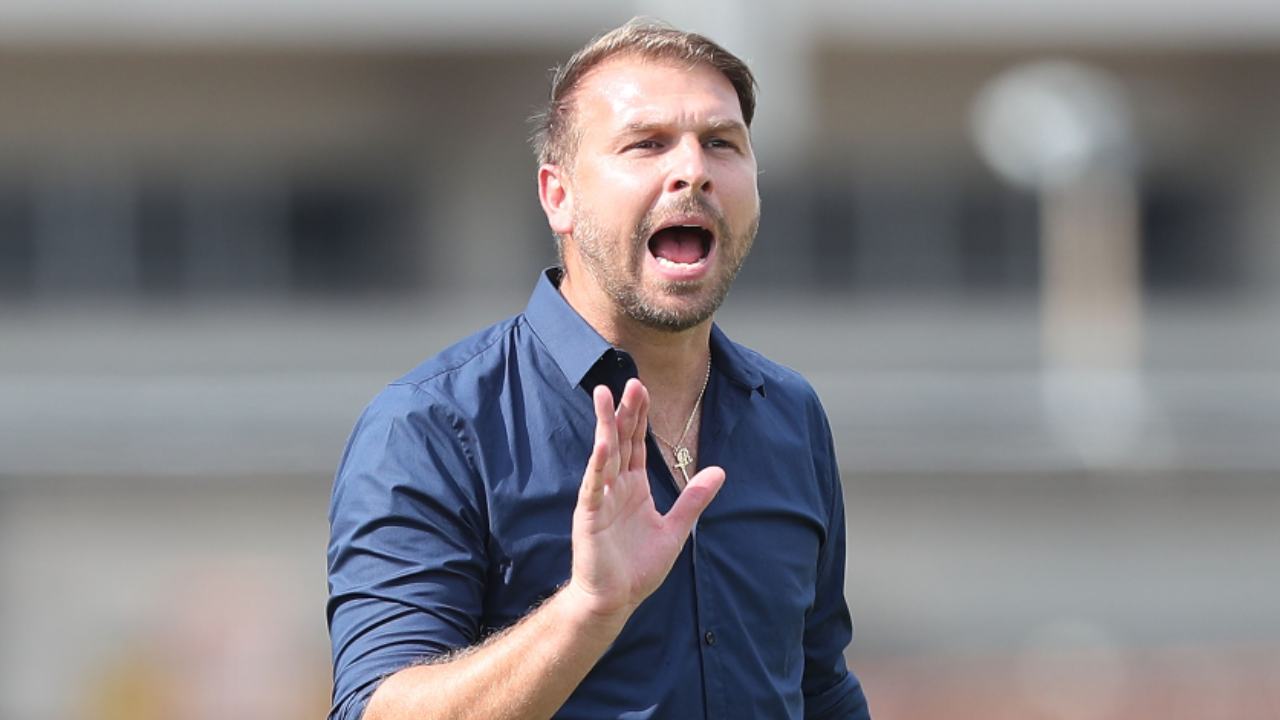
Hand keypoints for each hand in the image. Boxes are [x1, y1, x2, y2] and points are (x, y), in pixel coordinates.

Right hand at [566, 379, 725, 623]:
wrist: (615, 600)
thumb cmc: (638, 567)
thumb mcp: (676, 529)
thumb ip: (694, 499)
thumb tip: (720, 471)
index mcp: (633, 486)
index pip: (636, 443)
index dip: (640, 416)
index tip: (643, 388)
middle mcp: (615, 486)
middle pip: (620, 440)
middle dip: (624, 411)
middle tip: (631, 381)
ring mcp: (600, 498)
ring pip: (603, 454)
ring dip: (605, 425)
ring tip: (604, 395)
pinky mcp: (589, 515)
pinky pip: (594, 485)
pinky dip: (598, 465)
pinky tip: (602, 444)